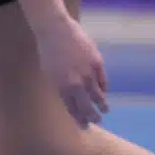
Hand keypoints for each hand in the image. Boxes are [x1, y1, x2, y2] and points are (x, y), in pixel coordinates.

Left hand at [34, 12, 108, 126]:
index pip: (73, 108)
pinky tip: (103, 91)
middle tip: (97, 121)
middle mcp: (75, 83)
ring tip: (105, 110)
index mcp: (61, 86)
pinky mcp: (96, 62)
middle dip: (93, 116)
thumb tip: (70, 98)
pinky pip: (102, 80)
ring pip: (98, 95)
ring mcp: (87, 73)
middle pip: (87, 106)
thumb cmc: (48, 50)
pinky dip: (103, 87)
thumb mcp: (50, 72)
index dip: (79, 118)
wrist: (55, 29)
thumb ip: (60, 86)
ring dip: (102, 104)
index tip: (84, 125)